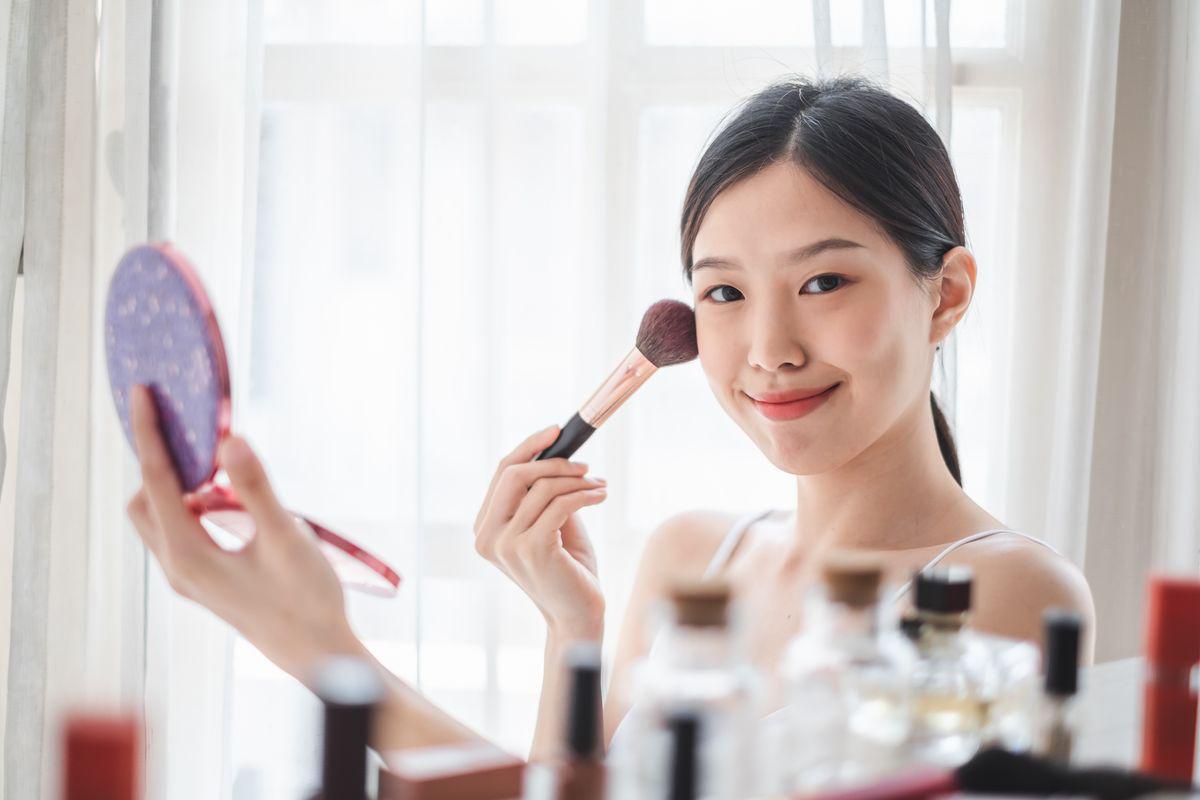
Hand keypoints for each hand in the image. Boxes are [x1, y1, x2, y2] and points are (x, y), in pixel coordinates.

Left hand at [125, 386, 364, 680]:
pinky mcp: (207, 583)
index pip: (156, 480)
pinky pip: (182, 533)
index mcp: (188, 555)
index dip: (148, 433)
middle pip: (144, 500)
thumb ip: (255, 488)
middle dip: (158, 460)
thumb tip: (228, 439)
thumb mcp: (286, 538)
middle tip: (188, 428)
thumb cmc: (306, 600)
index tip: (143, 394)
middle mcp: (178, 568)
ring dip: (178, 486)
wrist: (317, 655)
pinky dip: (193, 506)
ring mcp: (190, 579)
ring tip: (217, 465)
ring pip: (161, 519)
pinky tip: (230, 501)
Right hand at [473, 427, 607, 636]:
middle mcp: (487, 536)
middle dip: (554, 461)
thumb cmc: (568, 569)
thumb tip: (557, 451)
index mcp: (485, 528)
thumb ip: (543, 492)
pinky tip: (600, 495)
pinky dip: (584, 494)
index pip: (502, 473)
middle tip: (585, 465)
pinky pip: (560, 505)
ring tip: (598, 486)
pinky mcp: (530, 549)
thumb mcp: (551, 522)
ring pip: (542, 487)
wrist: (578, 614)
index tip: (556, 431)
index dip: (529, 447)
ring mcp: (505, 544)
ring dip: (577, 481)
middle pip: (513, 473)